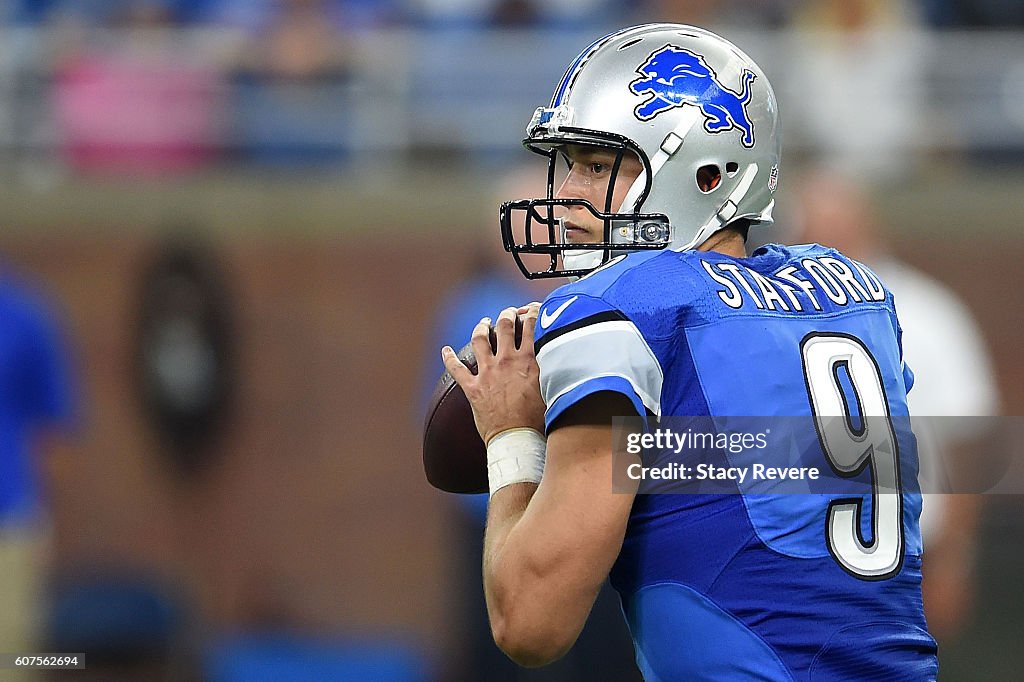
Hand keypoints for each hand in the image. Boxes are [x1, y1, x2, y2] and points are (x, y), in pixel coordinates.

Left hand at [442, 304, 545, 443]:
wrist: (517, 439)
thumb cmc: (538, 420)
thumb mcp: (553, 388)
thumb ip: (553, 369)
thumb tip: (560, 357)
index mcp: (528, 360)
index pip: (531, 325)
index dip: (532, 312)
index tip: (533, 309)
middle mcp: (506, 361)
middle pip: (504, 325)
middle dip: (507, 314)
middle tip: (509, 313)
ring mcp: (487, 372)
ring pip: (480, 339)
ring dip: (482, 327)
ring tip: (484, 323)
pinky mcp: (472, 387)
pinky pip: (456, 369)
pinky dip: (449, 357)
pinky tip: (446, 350)